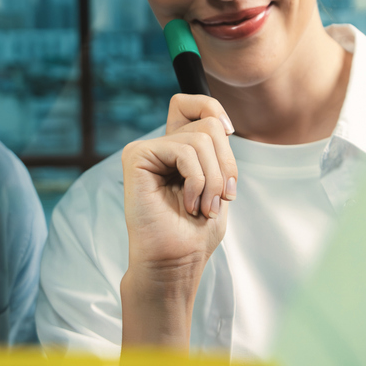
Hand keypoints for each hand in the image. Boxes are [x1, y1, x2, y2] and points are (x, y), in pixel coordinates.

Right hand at [120, 94, 237, 291]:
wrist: (175, 261)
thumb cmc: (195, 233)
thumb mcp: (219, 185)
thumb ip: (218, 152)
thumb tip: (223, 124)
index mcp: (180, 150)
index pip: (194, 104)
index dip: (213, 108)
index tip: (229, 132)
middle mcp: (162, 146)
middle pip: (208, 123)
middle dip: (225, 163)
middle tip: (221, 196)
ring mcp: (148, 150)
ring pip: (201, 138)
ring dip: (214, 179)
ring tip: (204, 207)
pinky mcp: (136, 156)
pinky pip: (183, 150)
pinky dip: (197, 180)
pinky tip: (188, 203)